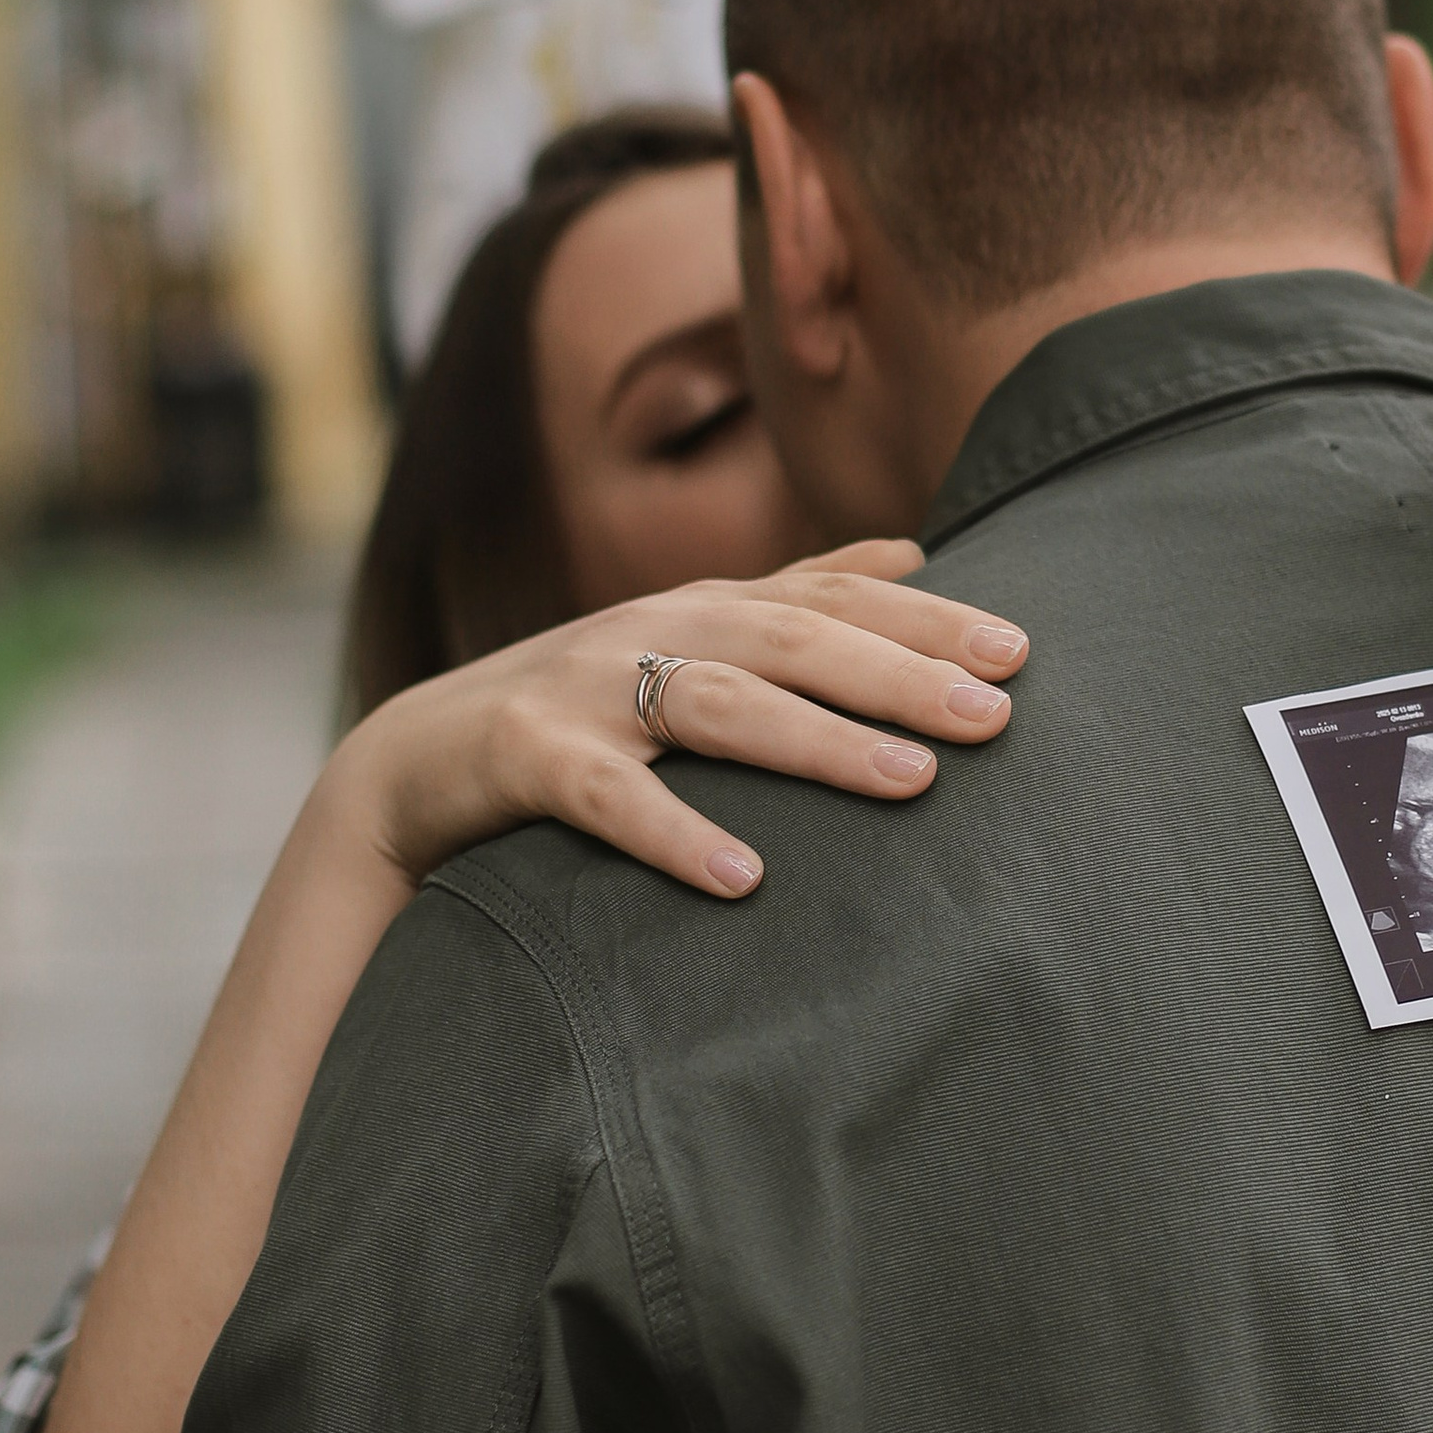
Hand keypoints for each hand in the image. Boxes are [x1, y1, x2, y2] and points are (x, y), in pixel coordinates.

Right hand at [331, 545, 1026, 901]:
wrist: (409, 766)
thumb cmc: (576, 710)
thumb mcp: (689, 640)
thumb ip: (797, 595)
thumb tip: (916, 554)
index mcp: (702, 607)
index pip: (830, 600)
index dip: (924, 622)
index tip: (1022, 651)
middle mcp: (652, 631)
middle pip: (793, 642)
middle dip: (900, 674)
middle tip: (997, 714)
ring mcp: (585, 690)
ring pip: (719, 707)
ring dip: (818, 743)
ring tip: (911, 781)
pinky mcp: (524, 758)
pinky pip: (607, 797)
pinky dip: (672, 832)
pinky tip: (741, 878)